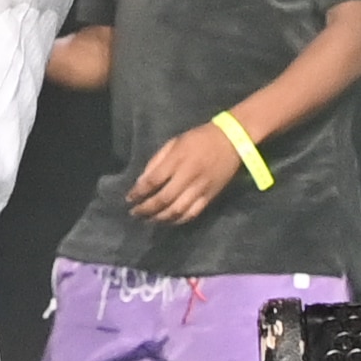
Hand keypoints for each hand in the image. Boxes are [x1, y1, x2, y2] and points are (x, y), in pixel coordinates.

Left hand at [127, 122, 244, 225]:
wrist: (231, 142)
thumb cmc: (198, 139)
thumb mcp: (174, 143)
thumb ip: (157, 161)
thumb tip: (142, 182)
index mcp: (177, 160)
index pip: (153, 181)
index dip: (138, 192)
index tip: (129, 199)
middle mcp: (188, 176)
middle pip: (163, 199)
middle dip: (146, 209)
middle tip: (134, 213)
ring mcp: (200, 189)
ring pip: (177, 210)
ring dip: (160, 218)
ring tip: (148, 220)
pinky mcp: (210, 197)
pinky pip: (192, 213)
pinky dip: (178, 220)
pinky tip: (168, 221)